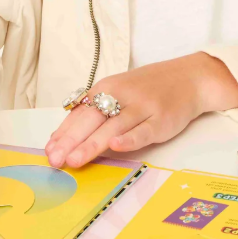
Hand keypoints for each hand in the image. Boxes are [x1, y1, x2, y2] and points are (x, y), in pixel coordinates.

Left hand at [45, 52, 237, 169]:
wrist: (189, 78)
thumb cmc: (149, 88)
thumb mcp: (119, 91)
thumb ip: (94, 110)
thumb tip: (63, 134)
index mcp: (107, 88)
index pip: (79, 113)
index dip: (63, 133)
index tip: (48, 152)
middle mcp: (122, 95)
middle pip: (92, 120)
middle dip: (71, 141)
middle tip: (55, 160)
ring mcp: (142, 107)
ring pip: (113, 127)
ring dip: (92, 144)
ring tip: (74, 160)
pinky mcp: (161, 119)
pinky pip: (143, 131)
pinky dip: (129, 138)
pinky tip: (115, 145)